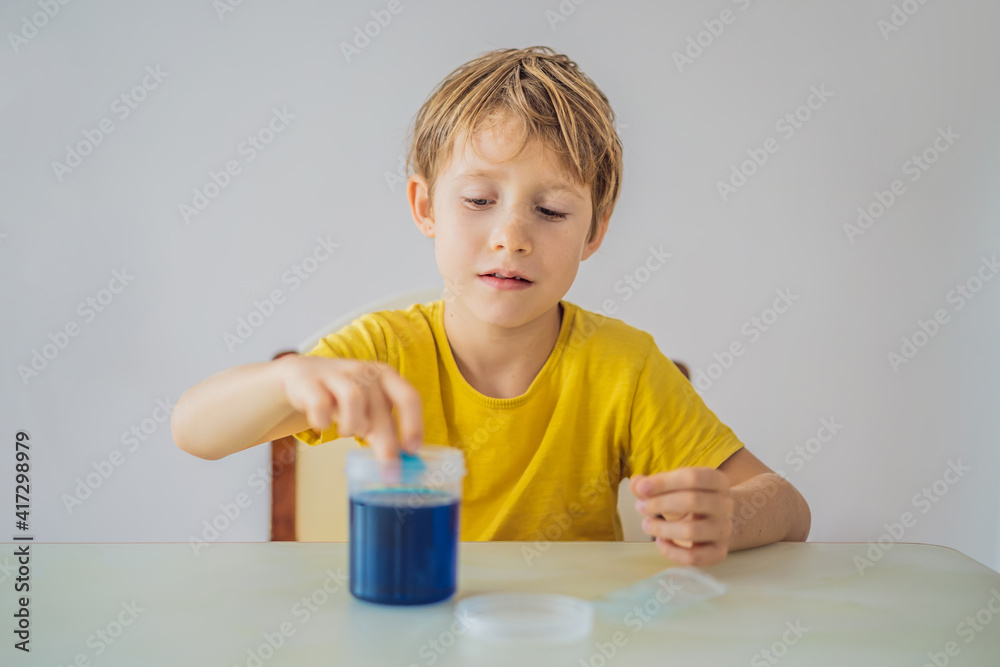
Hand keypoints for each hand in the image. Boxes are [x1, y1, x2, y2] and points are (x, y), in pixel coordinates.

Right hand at [277, 355, 423, 460]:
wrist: (300, 376)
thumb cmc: (342, 397)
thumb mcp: (369, 406)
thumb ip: (386, 427)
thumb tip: (401, 461)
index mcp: (385, 376)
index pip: (408, 397)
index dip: (414, 424)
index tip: (412, 450)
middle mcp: (364, 371)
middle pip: (380, 411)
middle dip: (386, 446)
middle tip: (389, 473)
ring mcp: (336, 374)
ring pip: (353, 400)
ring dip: (352, 426)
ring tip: (346, 431)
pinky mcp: (310, 382)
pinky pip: (321, 406)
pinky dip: (323, 421)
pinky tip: (323, 423)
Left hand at [630, 467, 733, 566]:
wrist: (714, 522)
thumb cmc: (688, 500)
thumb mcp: (671, 486)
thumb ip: (651, 484)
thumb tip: (637, 485)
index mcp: (717, 481)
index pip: (693, 477)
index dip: (664, 482)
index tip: (641, 489)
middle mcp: (725, 504)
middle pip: (693, 501)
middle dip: (660, 504)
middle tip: (640, 507)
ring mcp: (723, 529)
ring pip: (692, 531)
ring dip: (663, 528)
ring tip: (647, 524)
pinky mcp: (718, 552)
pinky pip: (695, 557)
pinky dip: (672, 551)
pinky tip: (660, 542)